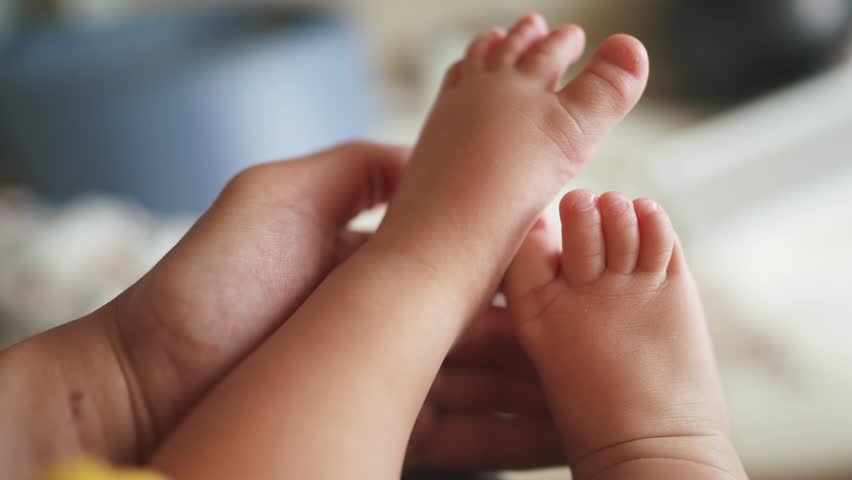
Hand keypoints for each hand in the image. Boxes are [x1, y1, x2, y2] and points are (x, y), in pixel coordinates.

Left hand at [0, 141, 562, 474]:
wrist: (148, 379)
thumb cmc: (213, 282)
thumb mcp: (281, 193)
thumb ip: (360, 170)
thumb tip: (426, 156)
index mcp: (371, 263)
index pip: (462, 265)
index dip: (518, 267)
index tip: (572, 265)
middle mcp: (380, 321)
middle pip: (479, 328)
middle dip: (542, 332)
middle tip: (607, 334)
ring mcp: (378, 379)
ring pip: (477, 384)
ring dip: (536, 387)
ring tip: (597, 388)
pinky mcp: (371, 427)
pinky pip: (453, 435)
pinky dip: (505, 435)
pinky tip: (554, 431)